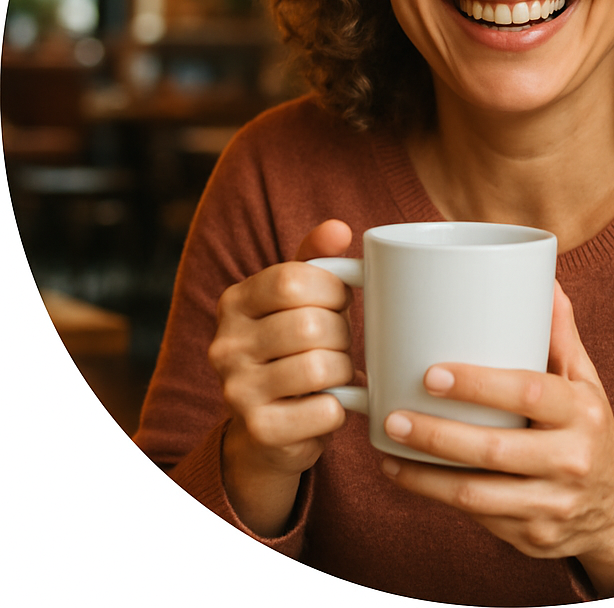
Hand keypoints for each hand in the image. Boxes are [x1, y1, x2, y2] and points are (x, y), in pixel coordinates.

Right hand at [208, 219, 354, 534]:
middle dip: (342, 334)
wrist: (271, 429)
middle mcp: (226, 345)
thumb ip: (316, 259)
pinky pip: (326, 410)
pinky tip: (331, 403)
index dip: (331, 288)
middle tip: (339, 343)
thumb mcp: (300, 299)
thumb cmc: (295, 347)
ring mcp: (237, 390)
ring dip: (343, 370)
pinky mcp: (260, 430)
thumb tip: (338, 228)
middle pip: (311, 325)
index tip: (340, 300)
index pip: (292, 279)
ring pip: (321, 367)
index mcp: (235, 302)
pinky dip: (342, 407)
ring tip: (335, 372)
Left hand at [377, 282, 613, 596]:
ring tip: (387, 449)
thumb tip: (543, 276)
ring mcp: (551, 504)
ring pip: (477, 495)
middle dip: (436, 436)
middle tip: (392, 416)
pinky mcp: (531, 537)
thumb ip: (559, 333)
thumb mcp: (584, 380)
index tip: (432, 374)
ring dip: (424, 476)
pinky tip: (406, 477)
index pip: (529, 392)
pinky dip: (436, 497)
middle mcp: (571, 459)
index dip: (479, 384)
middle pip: (494, 450)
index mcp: (581, 411)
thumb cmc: (590, 428)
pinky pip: (477, 519)